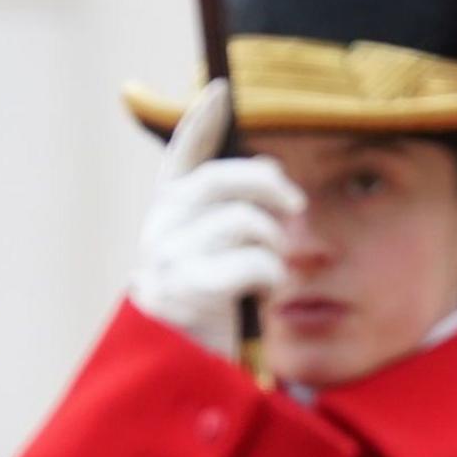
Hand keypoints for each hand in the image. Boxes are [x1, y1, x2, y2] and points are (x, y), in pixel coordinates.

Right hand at [127, 81, 299, 361]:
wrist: (183, 365)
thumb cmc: (213, 306)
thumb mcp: (222, 253)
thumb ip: (238, 211)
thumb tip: (272, 169)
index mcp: (169, 210)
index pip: (184, 154)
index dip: (202, 121)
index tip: (222, 90)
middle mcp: (161, 225)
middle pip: (225, 181)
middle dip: (269, 187)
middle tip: (294, 205)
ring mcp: (169, 256)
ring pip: (247, 223)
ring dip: (274, 246)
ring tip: (270, 271)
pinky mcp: (188, 289)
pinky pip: (254, 264)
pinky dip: (271, 279)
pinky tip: (262, 296)